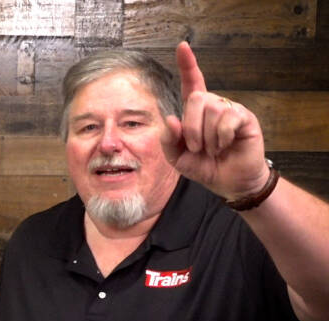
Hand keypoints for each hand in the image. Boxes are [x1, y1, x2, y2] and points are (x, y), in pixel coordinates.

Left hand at [161, 41, 269, 199]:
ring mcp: (229, 110)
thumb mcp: (177, 158)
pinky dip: (221, 137)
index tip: (182, 46)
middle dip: (191, 128)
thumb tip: (171, 119)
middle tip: (197, 147)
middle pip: (196, 98)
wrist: (229, 182)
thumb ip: (168, 140)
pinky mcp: (245, 118)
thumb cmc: (204, 167)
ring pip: (211, 109)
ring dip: (207, 137)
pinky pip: (227, 119)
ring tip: (213, 149)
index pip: (191, 83)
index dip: (187, 65)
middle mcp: (212, 106)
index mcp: (194, 112)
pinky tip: (226, 145)